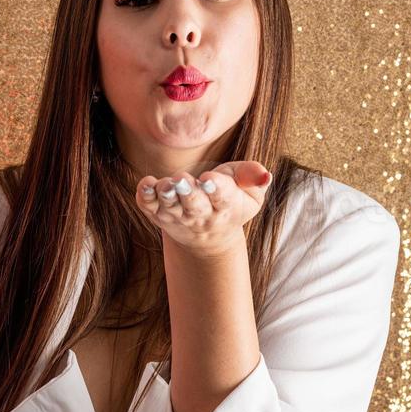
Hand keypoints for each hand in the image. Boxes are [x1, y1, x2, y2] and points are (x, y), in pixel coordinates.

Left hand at [135, 161, 272, 257]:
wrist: (209, 237)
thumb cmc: (232, 202)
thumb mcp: (250, 193)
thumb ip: (254, 178)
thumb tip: (265, 174)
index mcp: (226, 206)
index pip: (222, 197)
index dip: (216, 188)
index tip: (210, 179)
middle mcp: (200, 214)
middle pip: (194, 204)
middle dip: (187, 192)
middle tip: (181, 180)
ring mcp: (177, 215)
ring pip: (170, 206)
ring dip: (165, 194)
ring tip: (165, 184)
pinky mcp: (159, 214)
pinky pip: (148, 207)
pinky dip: (145, 196)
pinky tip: (146, 183)